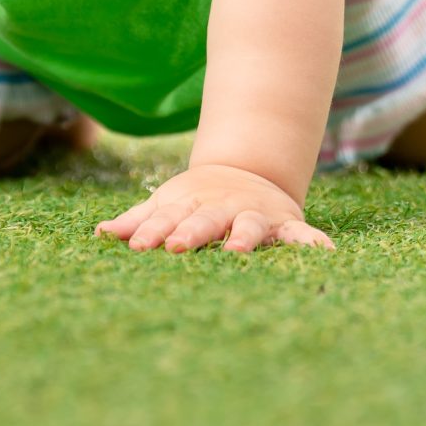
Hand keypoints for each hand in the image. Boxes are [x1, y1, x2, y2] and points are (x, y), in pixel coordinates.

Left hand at [95, 163, 332, 253]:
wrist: (248, 172)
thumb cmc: (196, 202)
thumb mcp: (167, 204)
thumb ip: (139, 221)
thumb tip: (99, 233)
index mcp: (191, 206)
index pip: (167, 219)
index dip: (152, 231)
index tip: (136, 245)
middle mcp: (222, 209)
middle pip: (204, 221)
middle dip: (191, 232)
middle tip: (178, 247)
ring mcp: (253, 216)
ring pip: (247, 226)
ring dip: (243, 237)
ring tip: (237, 251)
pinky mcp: (282, 224)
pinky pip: (300, 234)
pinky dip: (312, 242)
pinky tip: (325, 253)